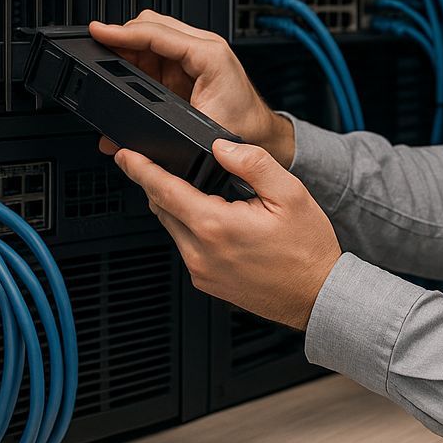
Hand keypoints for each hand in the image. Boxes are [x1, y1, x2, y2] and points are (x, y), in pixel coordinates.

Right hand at [89, 11, 295, 166]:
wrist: (259, 134)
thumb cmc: (242, 127)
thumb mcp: (202, 125)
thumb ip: (165, 123)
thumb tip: (125, 132)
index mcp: (209, 54)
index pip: (157, 33)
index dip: (124, 33)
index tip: (99, 33)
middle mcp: (201, 47)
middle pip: (150, 26)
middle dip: (122, 39)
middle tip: (99, 55)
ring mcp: (192, 53)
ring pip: (148, 37)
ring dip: (126, 52)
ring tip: (109, 72)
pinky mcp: (184, 65)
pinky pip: (152, 53)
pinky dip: (133, 63)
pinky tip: (122, 78)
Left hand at [113, 138, 341, 330]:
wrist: (318, 296)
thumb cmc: (307, 250)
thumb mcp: (289, 193)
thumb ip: (252, 163)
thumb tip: (220, 146)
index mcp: (216, 226)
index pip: (164, 190)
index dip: (140, 169)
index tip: (125, 155)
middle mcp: (201, 253)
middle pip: (162, 208)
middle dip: (158, 183)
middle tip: (163, 163)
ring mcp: (201, 271)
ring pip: (172, 228)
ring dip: (176, 206)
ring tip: (200, 190)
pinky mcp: (206, 282)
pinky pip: (186, 247)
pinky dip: (190, 227)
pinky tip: (213, 219)